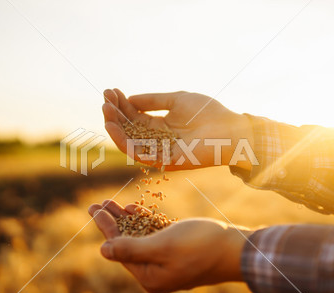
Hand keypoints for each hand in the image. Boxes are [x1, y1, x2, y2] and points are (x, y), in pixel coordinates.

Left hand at [88, 200, 250, 292]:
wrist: (238, 249)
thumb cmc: (201, 246)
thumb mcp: (162, 246)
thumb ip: (131, 249)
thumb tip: (103, 251)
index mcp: (149, 276)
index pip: (119, 248)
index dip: (106, 227)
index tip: (94, 208)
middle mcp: (156, 271)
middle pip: (126, 242)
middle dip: (112, 222)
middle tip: (98, 203)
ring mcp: (167, 261)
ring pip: (139, 236)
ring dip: (126, 219)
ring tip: (111, 202)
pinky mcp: (177, 250)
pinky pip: (154, 235)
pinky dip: (144, 221)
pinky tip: (135, 208)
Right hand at [102, 89, 253, 170]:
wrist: (229, 130)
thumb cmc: (208, 113)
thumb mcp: (176, 100)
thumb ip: (153, 100)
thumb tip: (130, 99)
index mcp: (161, 126)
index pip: (135, 116)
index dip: (122, 104)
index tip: (111, 90)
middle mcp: (157, 140)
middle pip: (129, 128)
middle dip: (115, 113)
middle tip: (104, 98)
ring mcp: (158, 151)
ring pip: (128, 141)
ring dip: (114, 126)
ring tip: (105, 109)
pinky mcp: (162, 161)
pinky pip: (137, 153)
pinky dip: (122, 140)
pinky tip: (112, 126)